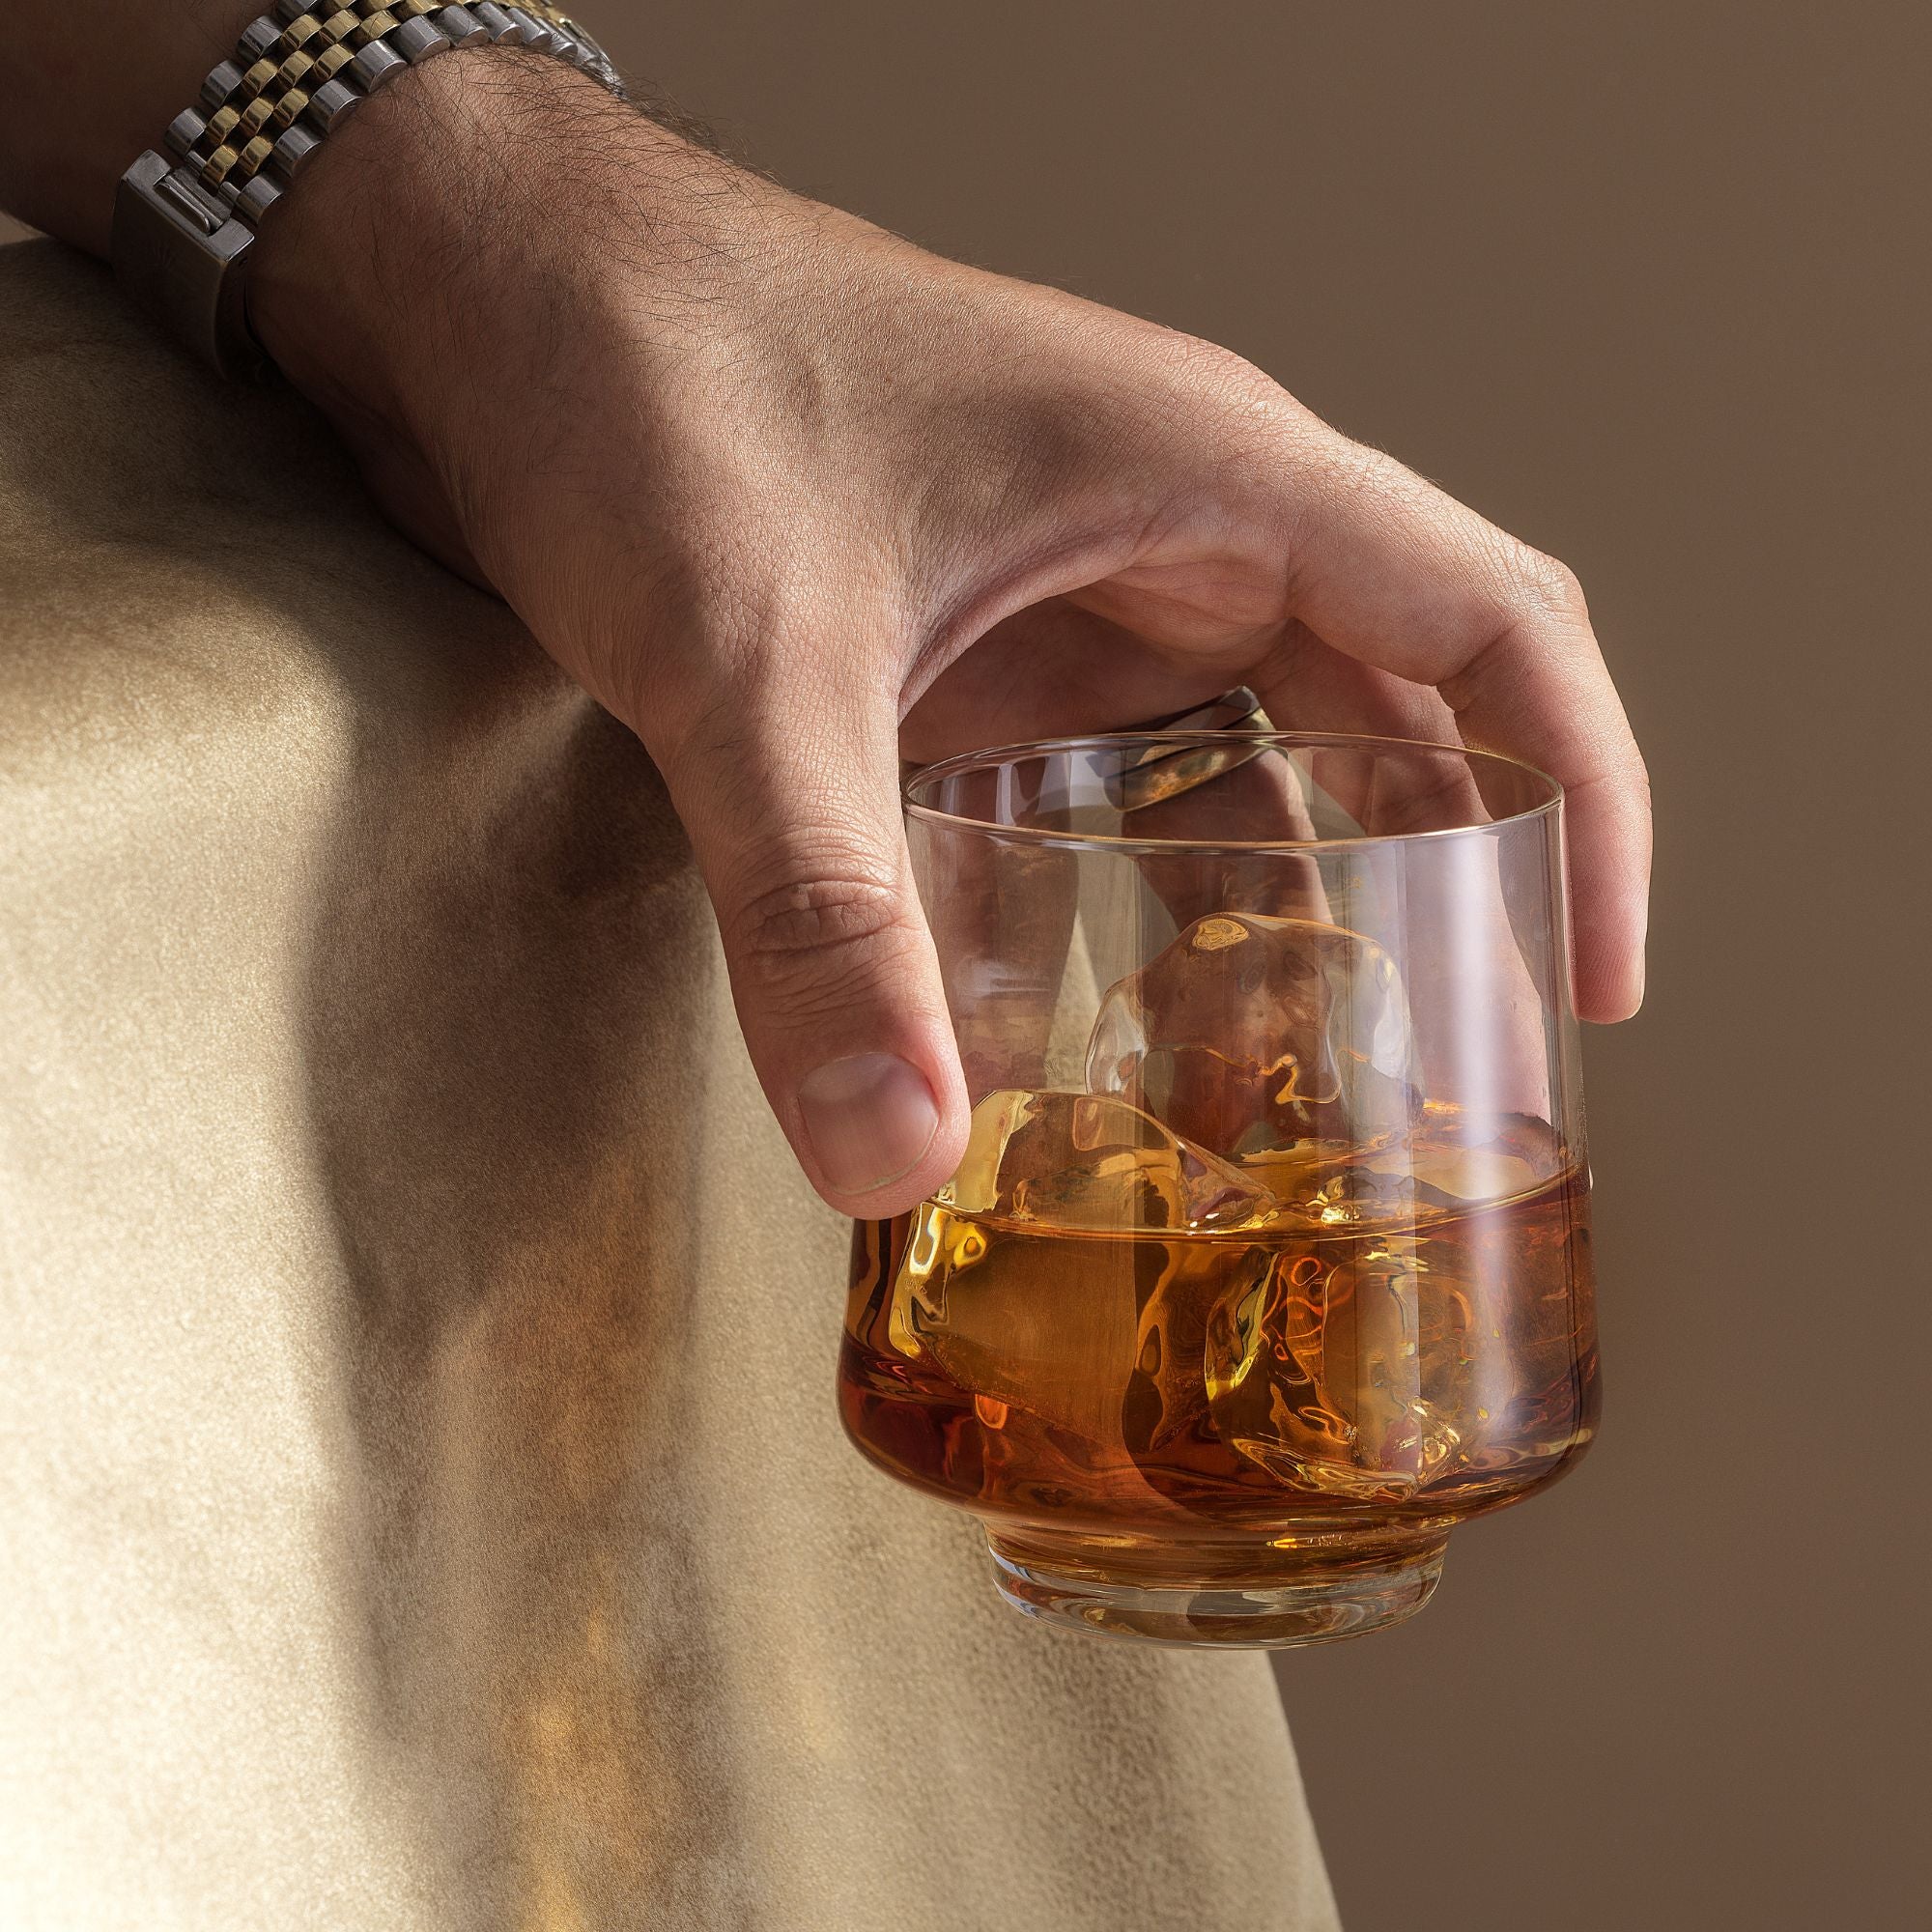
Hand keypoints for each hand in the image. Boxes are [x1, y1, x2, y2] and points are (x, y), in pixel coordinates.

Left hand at [249, 53, 1650, 1218]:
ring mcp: (1065, 586)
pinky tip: (1110, 1003)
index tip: (1597, 973)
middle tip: (1436, 1078)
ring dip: (1288, 904)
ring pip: (1251, 755)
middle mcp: (1166, 530)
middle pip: (1393, 714)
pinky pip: (1111, 775)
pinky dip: (1140, 887)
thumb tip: (897, 1150)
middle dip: (1440, 888)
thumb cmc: (645, 370)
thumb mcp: (751, 655)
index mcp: (1208, 480)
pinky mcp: (968, 641)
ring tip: (1291, 1085)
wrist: (484, 284)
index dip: (1587, 800)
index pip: (1493, 630)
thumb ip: (821, 905)